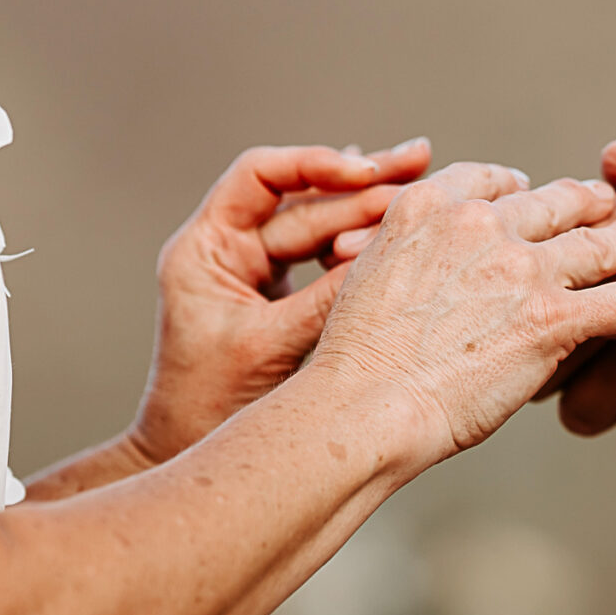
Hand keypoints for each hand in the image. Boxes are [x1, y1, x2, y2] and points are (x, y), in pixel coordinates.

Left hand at [132, 139, 431, 463]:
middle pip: (303, 198)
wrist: (189, 453)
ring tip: (426, 180)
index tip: (366, 171)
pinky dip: (366, 242)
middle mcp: (230, 250)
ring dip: (371, 208)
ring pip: (323, 224)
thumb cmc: (208, 408)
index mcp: (205, 248)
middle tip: (419, 161)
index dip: (314, 164)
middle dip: (362, 184)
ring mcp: (259, 273)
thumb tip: (389, 254)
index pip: (260, 177)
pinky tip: (404, 220)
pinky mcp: (284, 298)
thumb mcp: (272, 346)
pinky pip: (329, 257)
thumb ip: (327, 299)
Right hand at [310, 165, 615, 467]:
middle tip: (608, 198)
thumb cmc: (354, 360)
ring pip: (599, 241)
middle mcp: (481, 226)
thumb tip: (406, 254)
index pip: (488, 179)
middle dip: (585, 199)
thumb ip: (396, 251)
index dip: (515, 187)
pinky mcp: (553, 320)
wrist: (364, 406)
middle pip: (551, 201)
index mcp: (430, 208)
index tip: (526, 193)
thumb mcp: (362, 278)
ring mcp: (522, 271)